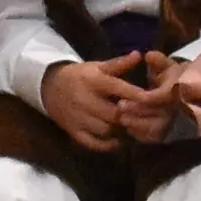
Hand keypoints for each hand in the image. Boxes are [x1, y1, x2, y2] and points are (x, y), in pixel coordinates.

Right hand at [42, 54, 160, 151]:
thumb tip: (138, 55)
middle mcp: (84, 100)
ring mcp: (78, 118)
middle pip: (113, 113)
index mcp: (93, 81)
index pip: (117, 88)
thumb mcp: (97, 67)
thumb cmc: (80, 76)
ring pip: (105, 129)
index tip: (150, 98)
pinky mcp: (73, 131)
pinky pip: (92, 143)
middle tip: (140, 116)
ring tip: (128, 126)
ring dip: (119, 130)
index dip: (135, 94)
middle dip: (128, 115)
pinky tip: (116, 140)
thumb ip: (119, 64)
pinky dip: (106, 145)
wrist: (50, 88)